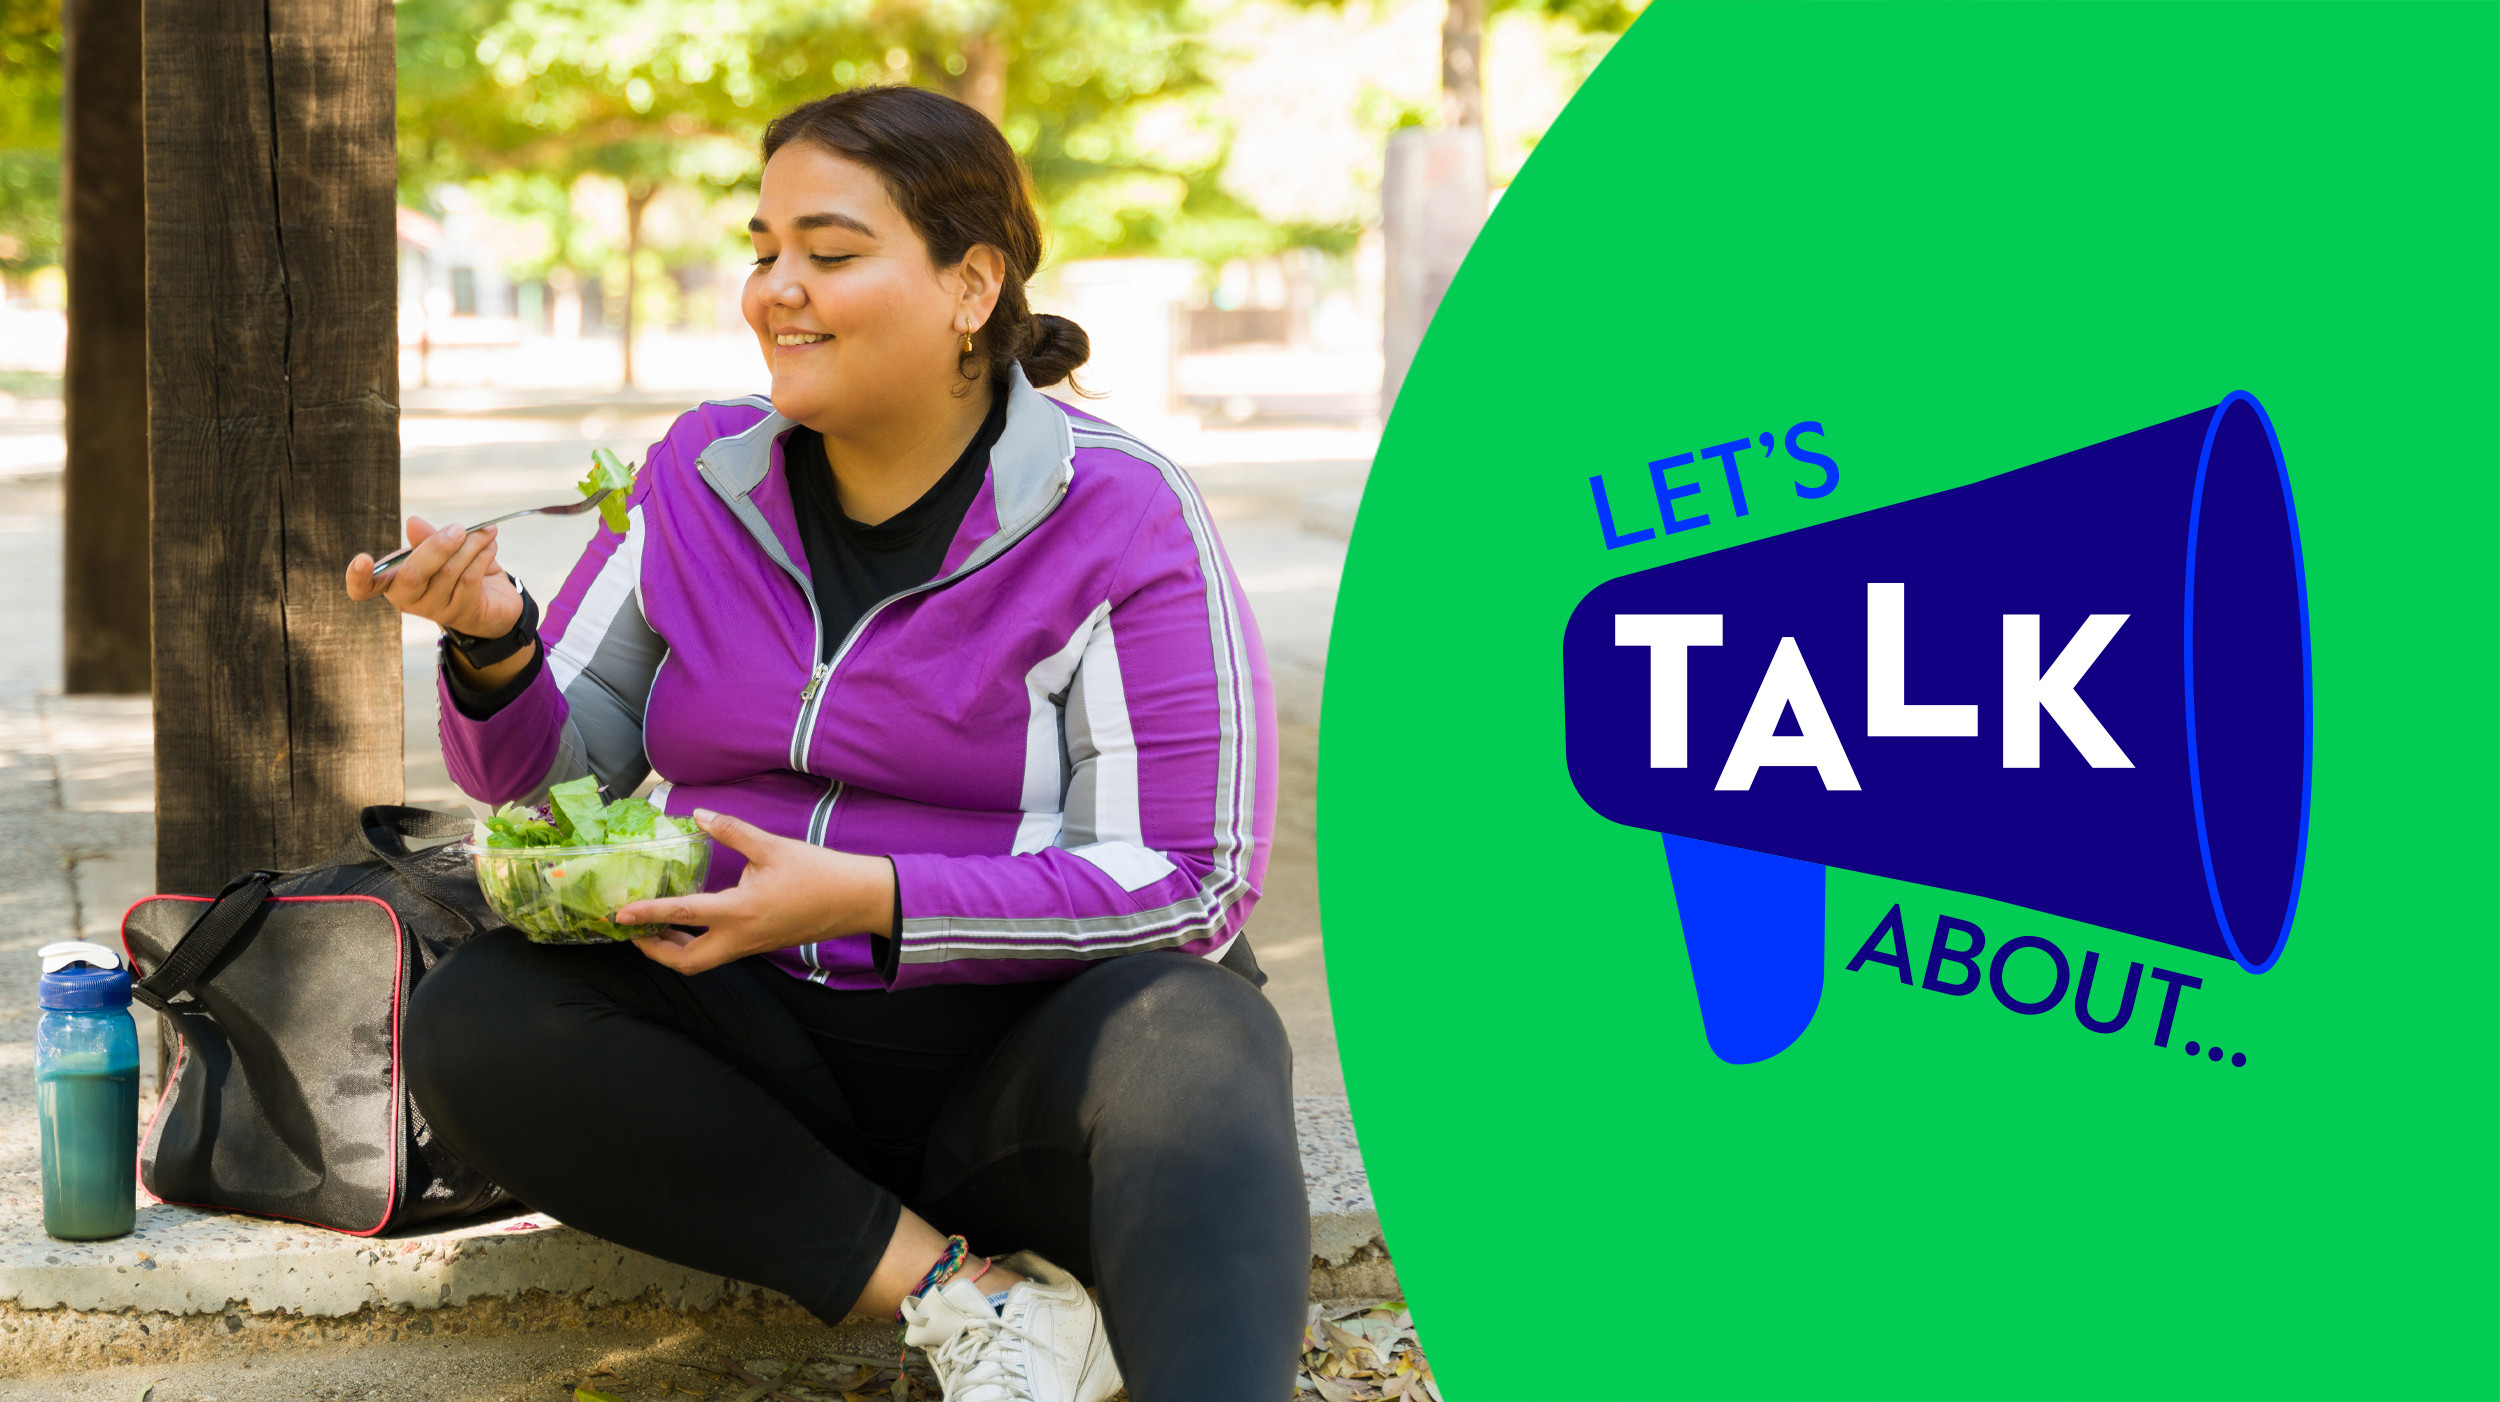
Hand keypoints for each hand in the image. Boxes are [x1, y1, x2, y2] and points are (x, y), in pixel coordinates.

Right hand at [344, 516, 521, 639]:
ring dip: (471, 546)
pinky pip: (470, 579)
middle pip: (412, 575)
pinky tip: (490, 545)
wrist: (494, 600)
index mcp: (394, 580)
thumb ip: (427, 539)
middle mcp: (408, 599)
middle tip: (459, 529)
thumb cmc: (458, 569)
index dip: (357, 578)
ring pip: (449, 573)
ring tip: (486, 531)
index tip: (362, 560)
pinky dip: (482, 557)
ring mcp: (434, 610)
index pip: (364, 588)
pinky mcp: (461, 613)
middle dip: (437, 547)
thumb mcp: (441, 550)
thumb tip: (413, 522)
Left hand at [615, 809, 897, 976]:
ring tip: (657, 927)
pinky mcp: (760, 945)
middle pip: (687, 963)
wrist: (857, 899)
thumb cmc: (817, 872)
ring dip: (676, 950)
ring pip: (703, 962)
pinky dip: (698, 944)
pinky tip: (693, 924)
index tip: (620, 915)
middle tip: (635, 931)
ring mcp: (751, 946)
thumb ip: (731, 830)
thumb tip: (699, 814)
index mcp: (739, 911)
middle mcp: (741, 937)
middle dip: (656, 951)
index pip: (683, 915)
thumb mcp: (771, 846)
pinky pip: (720, 952)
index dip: (648, 914)